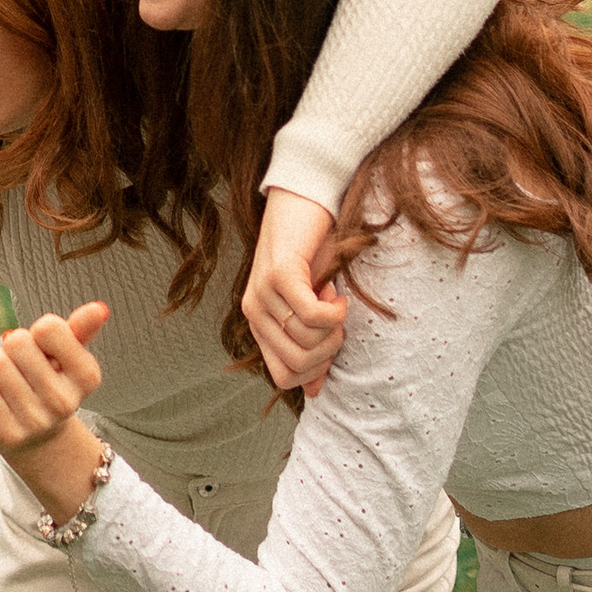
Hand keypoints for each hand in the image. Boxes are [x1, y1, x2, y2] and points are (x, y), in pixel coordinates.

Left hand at [0, 306, 109, 523]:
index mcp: (87, 376)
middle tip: (13, 355)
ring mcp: (36, 421)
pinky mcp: (7, 434)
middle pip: (17, 342)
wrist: (37, 435)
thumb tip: (99, 308)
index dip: (37, 331)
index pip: (49, 328)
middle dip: (8, 342)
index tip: (40, 344)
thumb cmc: (50, 381)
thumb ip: (80, 329)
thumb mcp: (68, 355)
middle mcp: (65, 402)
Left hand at [241, 187, 347, 393]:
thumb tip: (316, 390)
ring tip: (335, 299)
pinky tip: (335, 292)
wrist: (305, 200)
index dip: (316, 371)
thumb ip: (311, 344)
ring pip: (306, 343)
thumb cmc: (314, 252)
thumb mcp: (315, 304)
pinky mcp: (278, 275)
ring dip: (334, 328)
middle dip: (329, 351)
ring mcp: (262, 293)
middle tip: (337, 320)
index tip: (331, 341)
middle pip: (297, 366)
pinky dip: (333, 311)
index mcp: (259, 323)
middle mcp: (254, 311)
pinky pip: (311, 316)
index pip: (283, 377)